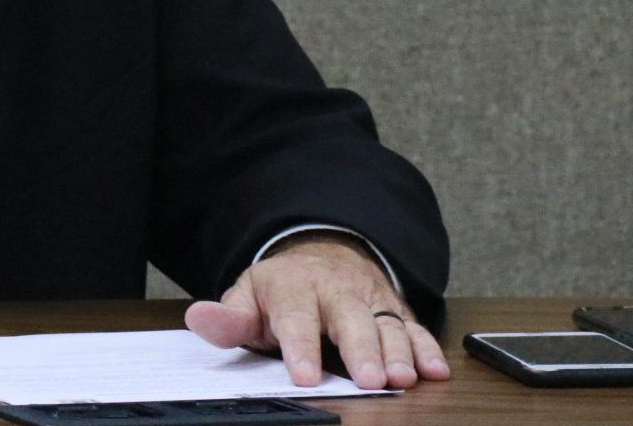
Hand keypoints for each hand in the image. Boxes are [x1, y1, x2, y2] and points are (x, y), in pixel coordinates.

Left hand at [183, 232, 449, 389]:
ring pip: (387, 325)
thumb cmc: (281, 289)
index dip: (300, 348)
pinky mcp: (395, 310)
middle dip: (361, 350)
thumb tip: (199, 318)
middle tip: (370, 379)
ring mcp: (368, 300)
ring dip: (398, 353)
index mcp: (293, 288)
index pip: (296, 319)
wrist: (321, 252)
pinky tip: (433, 370)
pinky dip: (426, 348)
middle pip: (350, 321)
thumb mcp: (247, 297)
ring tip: (403, 378)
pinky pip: (414, 328)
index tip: (303, 375)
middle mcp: (335, 291)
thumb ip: (228, 318)